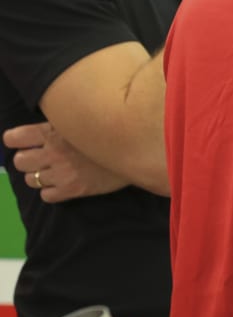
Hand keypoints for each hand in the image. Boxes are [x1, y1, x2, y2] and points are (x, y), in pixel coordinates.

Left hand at [4, 123, 126, 202]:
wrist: (136, 150)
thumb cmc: (107, 132)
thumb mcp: (80, 121)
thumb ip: (59, 123)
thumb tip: (40, 128)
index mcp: (53, 132)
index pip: (14, 139)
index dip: (16, 141)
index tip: (24, 142)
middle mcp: (53, 152)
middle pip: (20, 161)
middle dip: (28, 160)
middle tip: (42, 159)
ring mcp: (62, 172)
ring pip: (31, 180)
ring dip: (39, 176)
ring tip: (54, 172)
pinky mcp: (72, 189)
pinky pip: (46, 195)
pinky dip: (51, 191)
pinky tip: (62, 184)